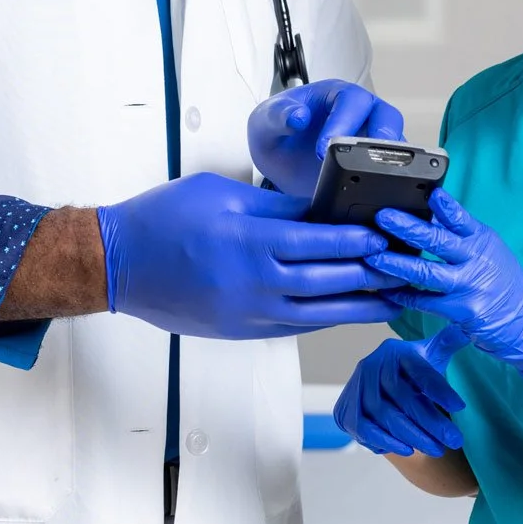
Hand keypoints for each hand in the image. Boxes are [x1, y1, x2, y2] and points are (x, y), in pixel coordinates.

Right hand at [97, 173, 394, 339]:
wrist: (118, 266)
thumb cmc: (161, 223)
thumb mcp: (222, 193)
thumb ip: (276, 204)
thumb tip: (321, 208)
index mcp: (250, 241)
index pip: (322, 242)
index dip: (360, 239)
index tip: (387, 234)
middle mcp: (254, 283)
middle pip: (330, 280)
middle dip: (373, 273)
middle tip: (404, 267)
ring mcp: (249, 313)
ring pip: (320, 313)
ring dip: (361, 306)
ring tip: (393, 300)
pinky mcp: (242, 330)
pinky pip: (296, 327)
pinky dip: (326, 318)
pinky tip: (347, 311)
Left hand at [245, 79, 404, 194]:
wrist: (280, 163)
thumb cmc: (276, 133)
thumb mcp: (265, 123)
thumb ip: (277, 116)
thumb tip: (298, 117)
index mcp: (336, 95)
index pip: (351, 101)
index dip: (343, 122)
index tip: (325, 148)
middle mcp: (361, 114)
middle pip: (387, 118)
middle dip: (381, 139)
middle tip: (365, 163)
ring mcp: (372, 140)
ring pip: (397, 145)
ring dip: (391, 163)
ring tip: (374, 182)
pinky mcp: (376, 166)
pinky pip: (393, 171)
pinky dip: (390, 182)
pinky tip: (377, 197)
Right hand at [334, 331, 470, 457]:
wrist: (380, 389)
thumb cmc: (412, 373)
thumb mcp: (431, 355)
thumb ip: (447, 342)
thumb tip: (465, 330)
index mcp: (396, 351)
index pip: (419, 371)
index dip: (439, 389)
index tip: (460, 406)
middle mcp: (372, 365)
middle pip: (403, 396)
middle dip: (431, 422)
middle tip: (455, 440)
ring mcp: (355, 387)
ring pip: (384, 414)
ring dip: (412, 435)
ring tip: (437, 448)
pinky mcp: (345, 410)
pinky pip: (363, 428)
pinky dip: (385, 440)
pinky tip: (407, 449)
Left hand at [368, 190, 522, 380]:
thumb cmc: (501, 280)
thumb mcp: (486, 248)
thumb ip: (459, 232)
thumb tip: (427, 211)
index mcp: (481, 240)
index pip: (462, 219)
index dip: (445, 207)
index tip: (430, 195)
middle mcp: (476, 261)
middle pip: (439, 241)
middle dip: (408, 228)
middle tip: (383, 217)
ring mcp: (469, 287)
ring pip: (427, 273)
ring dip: (397, 264)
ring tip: (374, 256)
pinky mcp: (462, 311)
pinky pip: (425, 302)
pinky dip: (403, 295)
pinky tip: (384, 288)